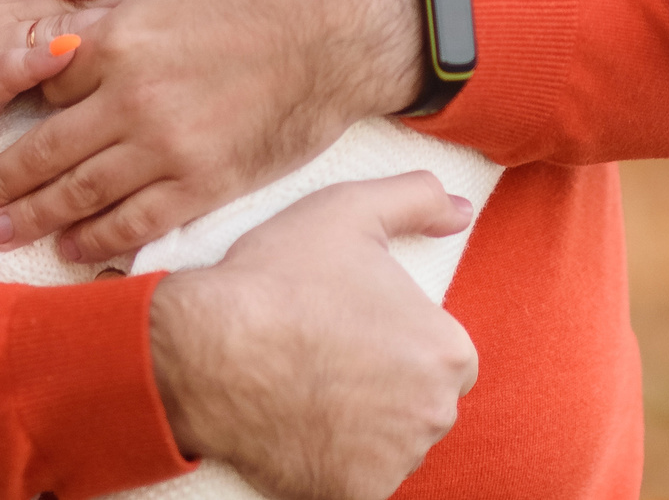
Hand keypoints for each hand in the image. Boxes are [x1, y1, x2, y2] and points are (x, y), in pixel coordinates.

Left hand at [0, 0, 421, 261]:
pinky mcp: (211, 181)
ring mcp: (172, 148)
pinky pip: (141, 222)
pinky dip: (101, 241)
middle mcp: (135, 101)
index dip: (23, 89)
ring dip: (35, 219)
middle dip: (0, 179)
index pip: (48, 75)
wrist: (356, 18)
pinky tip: (74, 251)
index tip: (3, 106)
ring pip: (83, 194)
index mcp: (123, 37)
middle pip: (47, 150)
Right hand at [150, 174, 478, 499]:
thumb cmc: (278, 278)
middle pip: (422, 401)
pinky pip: (358, 478)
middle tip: (329, 355)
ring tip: (311, 388)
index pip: (445, 353)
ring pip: (392, 442)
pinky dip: (337, 461)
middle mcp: (434, 412)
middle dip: (387, 384)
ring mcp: (395, 460)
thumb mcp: (348, 211)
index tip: (356, 327)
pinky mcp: (354, 493)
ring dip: (365, 425)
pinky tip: (302, 424)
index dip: (400, 338)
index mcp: (447, 350)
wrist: (205, 348)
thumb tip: (463, 209)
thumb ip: (416, 198)